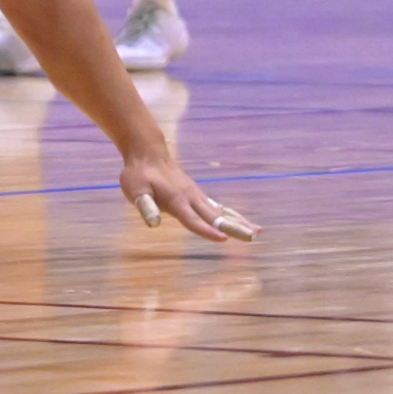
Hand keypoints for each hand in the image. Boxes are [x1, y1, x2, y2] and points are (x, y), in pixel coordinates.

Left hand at [123, 152, 259, 242]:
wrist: (148, 153)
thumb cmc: (138, 174)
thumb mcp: (134, 190)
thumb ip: (144, 206)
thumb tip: (153, 223)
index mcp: (177, 200)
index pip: (193, 220)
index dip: (207, 231)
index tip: (224, 239)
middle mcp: (191, 198)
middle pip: (216, 216)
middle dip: (235, 227)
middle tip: (253, 237)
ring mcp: (196, 195)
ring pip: (221, 211)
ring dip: (239, 221)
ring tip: (258, 231)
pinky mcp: (197, 195)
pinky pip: (218, 208)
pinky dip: (232, 216)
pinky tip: (241, 222)